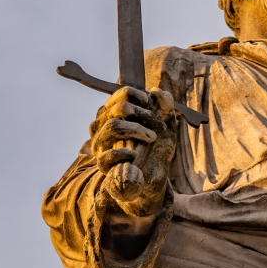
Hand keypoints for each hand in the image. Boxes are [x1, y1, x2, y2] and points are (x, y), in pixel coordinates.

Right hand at [90, 86, 177, 216]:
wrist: (153, 176)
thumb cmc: (157, 147)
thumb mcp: (166, 124)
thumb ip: (165, 106)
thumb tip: (157, 91)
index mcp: (115, 111)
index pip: (124, 94)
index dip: (144, 98)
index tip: (156, 110)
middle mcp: (103, 124)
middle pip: (120, 108)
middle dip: (145, 115)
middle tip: (159, 128)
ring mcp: (100, 144)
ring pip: (113, 126)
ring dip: (137, 130)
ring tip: (151, 138)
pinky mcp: (102, 164)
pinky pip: (108, 155)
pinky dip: (125, 153)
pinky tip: (135, 155)